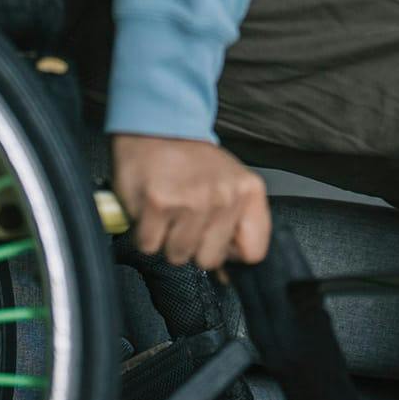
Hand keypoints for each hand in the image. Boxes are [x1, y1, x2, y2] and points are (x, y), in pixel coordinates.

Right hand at [110, 133, 271, 270]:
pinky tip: (151, 208)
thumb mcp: (228, 182)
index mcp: (248, 190)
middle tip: (184, 217)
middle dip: (192, 245)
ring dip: (166, 239)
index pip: (254, 252)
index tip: (216, 239)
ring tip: (167, 209)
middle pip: (209, 259)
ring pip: (178, 256)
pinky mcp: (159, 203)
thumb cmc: (191, 159)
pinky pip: (150, 246)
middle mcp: (224, 196)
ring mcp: (191, 200)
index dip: (229, 252)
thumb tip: (227, 275)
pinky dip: (144, 232)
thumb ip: (236, 224)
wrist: (156, 125)